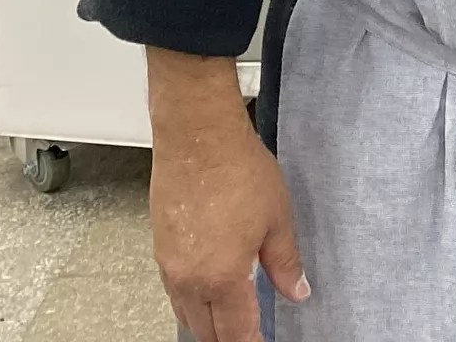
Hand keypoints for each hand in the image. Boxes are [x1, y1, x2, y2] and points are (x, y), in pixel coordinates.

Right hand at [148, 51, 309, 341]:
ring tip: (228, 321)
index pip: (237, 333)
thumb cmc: (237, 168)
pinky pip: (173, 290)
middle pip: (206, 331)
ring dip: (206, 323)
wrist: (196, 134)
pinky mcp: (159, 246)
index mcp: (222, 277)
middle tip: (248, 335)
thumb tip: (296, 291)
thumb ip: (285, 262)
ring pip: (185, 313)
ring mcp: (169, 264)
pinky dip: (190, 299)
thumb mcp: (277, 218)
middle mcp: (190, 279)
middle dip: (227, 339)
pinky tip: (205, 288)